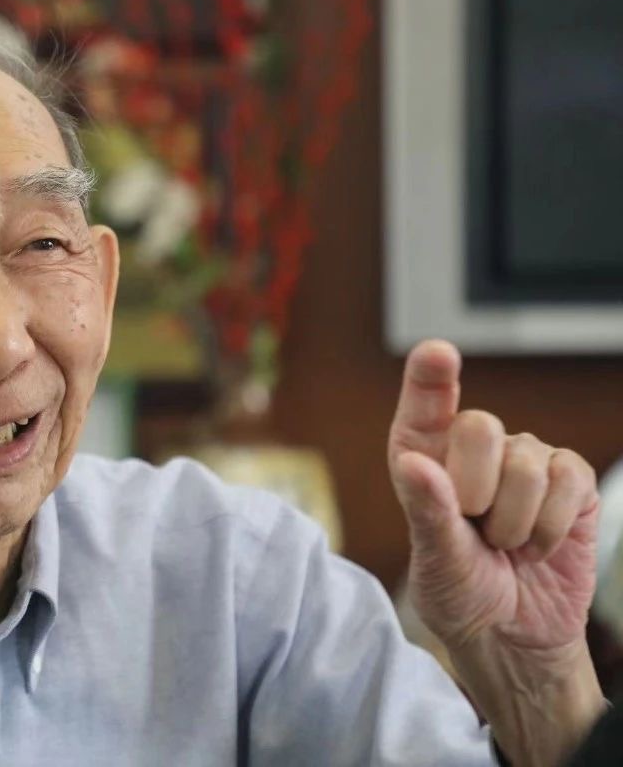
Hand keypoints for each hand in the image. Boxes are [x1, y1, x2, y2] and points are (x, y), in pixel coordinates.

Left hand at [387, 340, 604, 765]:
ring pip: (526, 461)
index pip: (424, 406)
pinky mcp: (571, 480)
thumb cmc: (461, 592)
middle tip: (475, 528)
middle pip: (479, 426)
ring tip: (506, 544)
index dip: (430, 378)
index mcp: (422, 457)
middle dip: (476, 487)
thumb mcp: (435, 561)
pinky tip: (540, 544)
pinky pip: (568, 479)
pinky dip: (551, 524)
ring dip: (515, 520)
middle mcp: (471, 450)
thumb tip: (416, 465)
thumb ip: (427, 512)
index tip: (437, 353)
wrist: (515, 634)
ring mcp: (523, 460)